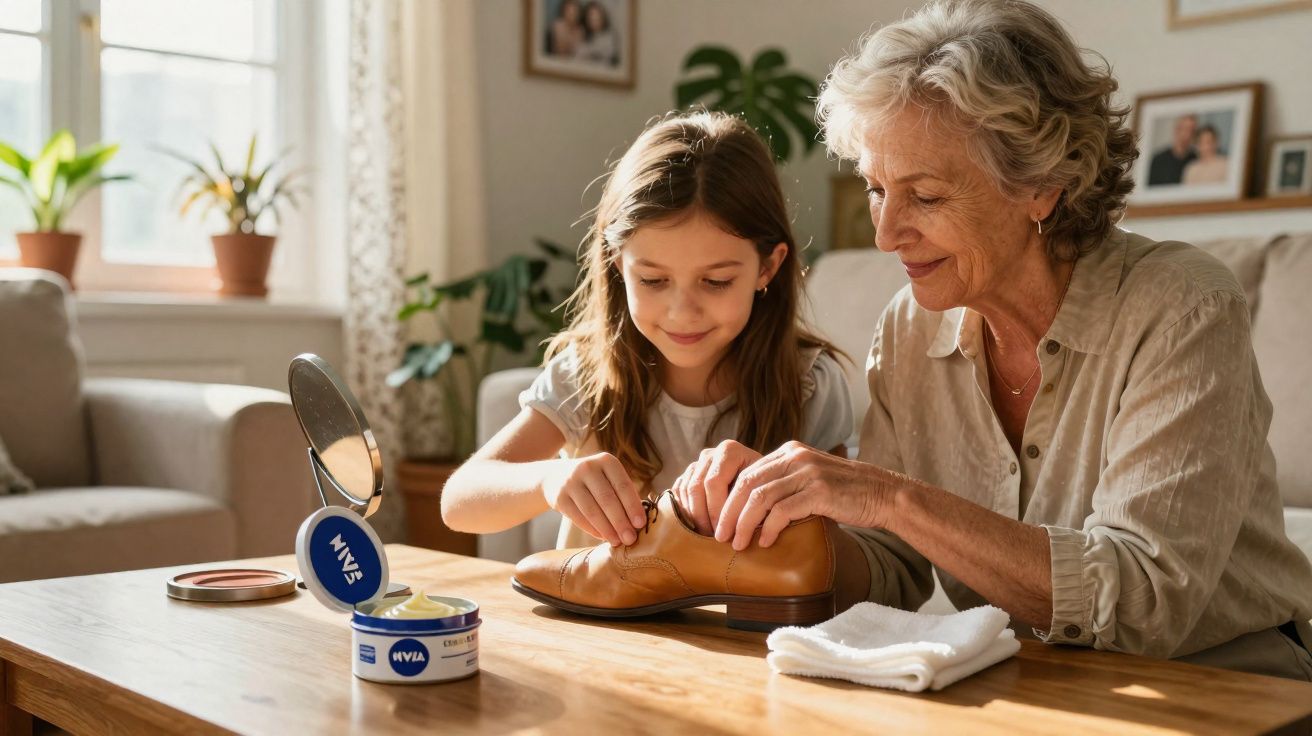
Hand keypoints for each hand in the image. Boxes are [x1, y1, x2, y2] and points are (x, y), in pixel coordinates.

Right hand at [542, 452, 645, 545]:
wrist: (556, 476)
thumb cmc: (594, 481)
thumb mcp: (608, 477)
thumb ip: (623, 493)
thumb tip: (639, 521)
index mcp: (606, 461)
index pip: (622, 485)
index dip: (632, 506)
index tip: (641, 524)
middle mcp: (587, 468)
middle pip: (607, 499)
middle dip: (621, 522)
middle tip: (630, 539)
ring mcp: (571, 482)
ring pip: (592, 510)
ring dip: (607, 529)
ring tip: (617, 542)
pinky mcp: (559, 497)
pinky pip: (578, 517)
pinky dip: (592, 530)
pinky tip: (602, 537)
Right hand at [671, 440, 762, 534]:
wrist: (758, 482)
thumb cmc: (763, 490)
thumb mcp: (764, 492)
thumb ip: (753, 503)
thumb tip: (741, 527)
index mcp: (729, 451)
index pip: (714, 482)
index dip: (716, 510)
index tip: (724, 533)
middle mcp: (710, 454)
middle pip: (696, 487)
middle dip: (703, 516)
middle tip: (713, 538)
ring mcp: (697, 463)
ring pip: (686, 491)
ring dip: (694, 516)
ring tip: (707, 535)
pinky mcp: (687, 475)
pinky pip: (678, 493)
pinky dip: (685, 511)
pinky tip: (698, 526)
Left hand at [715, 441, 897, 549]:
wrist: (883, 494)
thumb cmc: (845, 493)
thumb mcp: (810, 479)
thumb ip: (785, 484)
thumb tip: (752, 509)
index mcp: (790, 452)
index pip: (748, 473)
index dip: (729, 499)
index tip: (720, 522)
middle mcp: (796, 457)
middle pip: (748, 484)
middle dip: (729, 512)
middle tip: (720, 535)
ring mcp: (808, 473)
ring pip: (760, 497)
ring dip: (744, 523)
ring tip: (737, 543)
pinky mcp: (820, 491)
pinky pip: (783, 510)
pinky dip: (769, 528)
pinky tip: (765, 541)